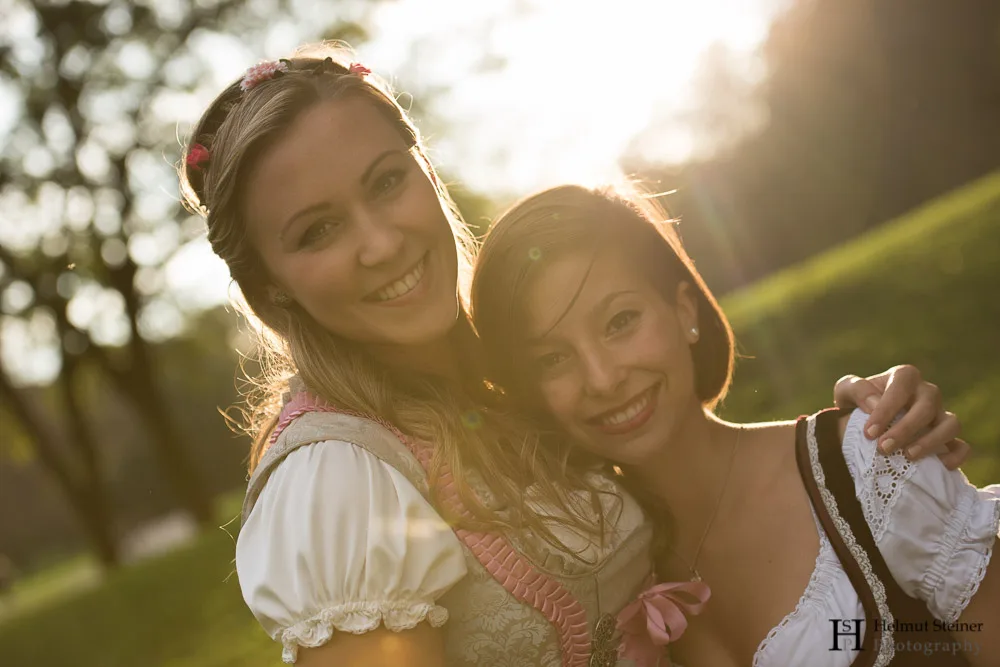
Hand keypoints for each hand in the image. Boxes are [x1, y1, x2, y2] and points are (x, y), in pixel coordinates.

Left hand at [833, 365, 968, 468]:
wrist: (867, 425)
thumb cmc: (856, 404)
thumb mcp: (846, 391)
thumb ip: (856, 389)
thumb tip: (874, 404)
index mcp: (904, 377)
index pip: (901, 387)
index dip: (886, 409)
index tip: (869, 433)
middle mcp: (927, 392)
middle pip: (927, 405)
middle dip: (905, 429)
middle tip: (884, 448)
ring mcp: (941, 415)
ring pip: (951, 423)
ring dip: (932, 441)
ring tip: (908, 456)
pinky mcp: (948, 438)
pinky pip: (963, 445)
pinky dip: (956, 455)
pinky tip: (939, 465)